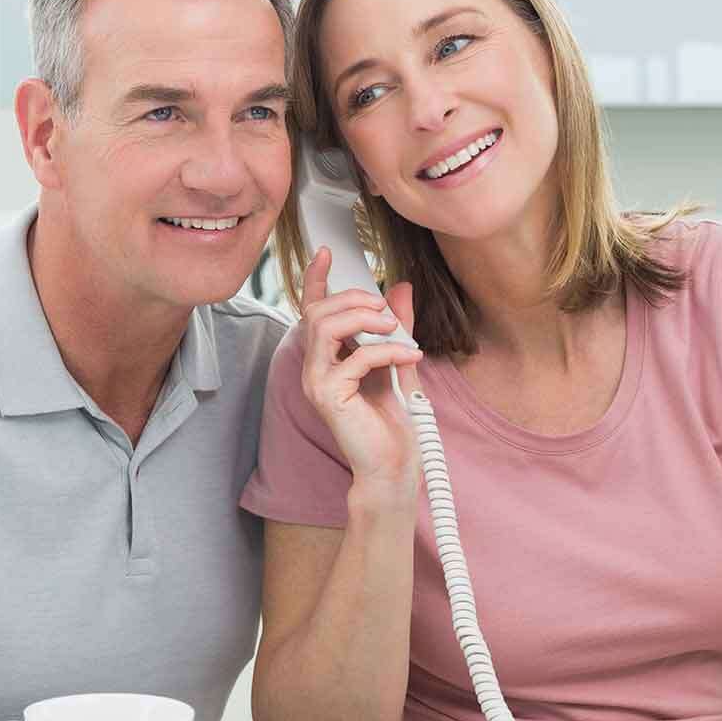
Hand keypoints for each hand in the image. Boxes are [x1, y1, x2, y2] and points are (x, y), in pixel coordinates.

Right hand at [297, 247, 423, 496]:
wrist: (392, 466)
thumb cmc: (391, 423)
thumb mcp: (398, 361)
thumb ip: (397, 328)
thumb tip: (400, 289)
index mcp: (326, 358)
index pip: (311, 311)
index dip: (315, 280)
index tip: (326, 254)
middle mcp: (315, 368)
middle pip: (318, 312)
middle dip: (354, 299)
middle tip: (386, 308)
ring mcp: (318, 383)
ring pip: (325, 327)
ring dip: (364, 318)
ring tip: (395, 327)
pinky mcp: (330, 397)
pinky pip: (356, 358)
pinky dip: (387, 350)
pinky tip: (410, 354)